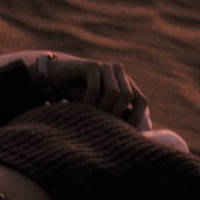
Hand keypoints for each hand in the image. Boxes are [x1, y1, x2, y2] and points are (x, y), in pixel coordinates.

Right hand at [34, 56, 148, 125]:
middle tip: (102, 124)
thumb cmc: (80, 97)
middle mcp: (119, 73)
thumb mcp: (100, 108)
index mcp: (126, 83)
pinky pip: (95, 87)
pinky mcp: (91, 65)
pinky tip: (81, 107)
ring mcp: (106, 67)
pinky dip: (89, 101)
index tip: (124, 132)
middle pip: (128, 96)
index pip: (141, 101)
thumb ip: (115, 116)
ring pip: (113, 92)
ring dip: (101, 108)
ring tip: (91, 115)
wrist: (57, 77)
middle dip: (115, 113)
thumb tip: (132, 134)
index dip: (136, 117)